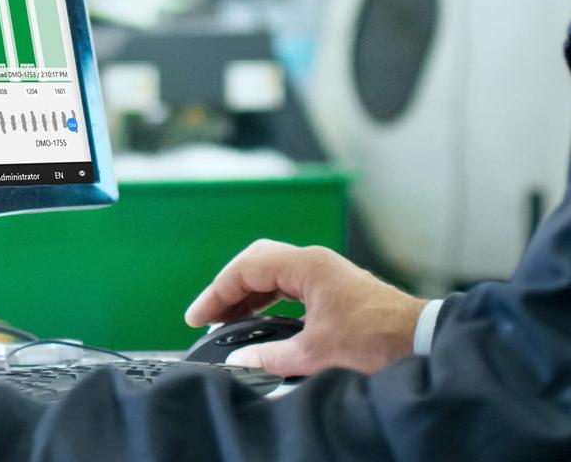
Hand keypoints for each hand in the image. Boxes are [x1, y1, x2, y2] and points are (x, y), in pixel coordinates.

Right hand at [184, 239, 425, 376]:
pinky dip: (267, 299)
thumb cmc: (378, 340)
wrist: (424, 342)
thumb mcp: (318, 353)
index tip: (198, 317)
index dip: (217, 292)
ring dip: (247, 294)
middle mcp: (313, 261)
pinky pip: (288, 284)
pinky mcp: (333, 287)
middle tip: (208, 315)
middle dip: (228, 288)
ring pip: (272, 272)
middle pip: (256, 262)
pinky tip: (259, 319)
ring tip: (227, 320)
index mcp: (306, 265)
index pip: (246, 268)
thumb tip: (239, 361)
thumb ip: (272, 356)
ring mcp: (325, 272)